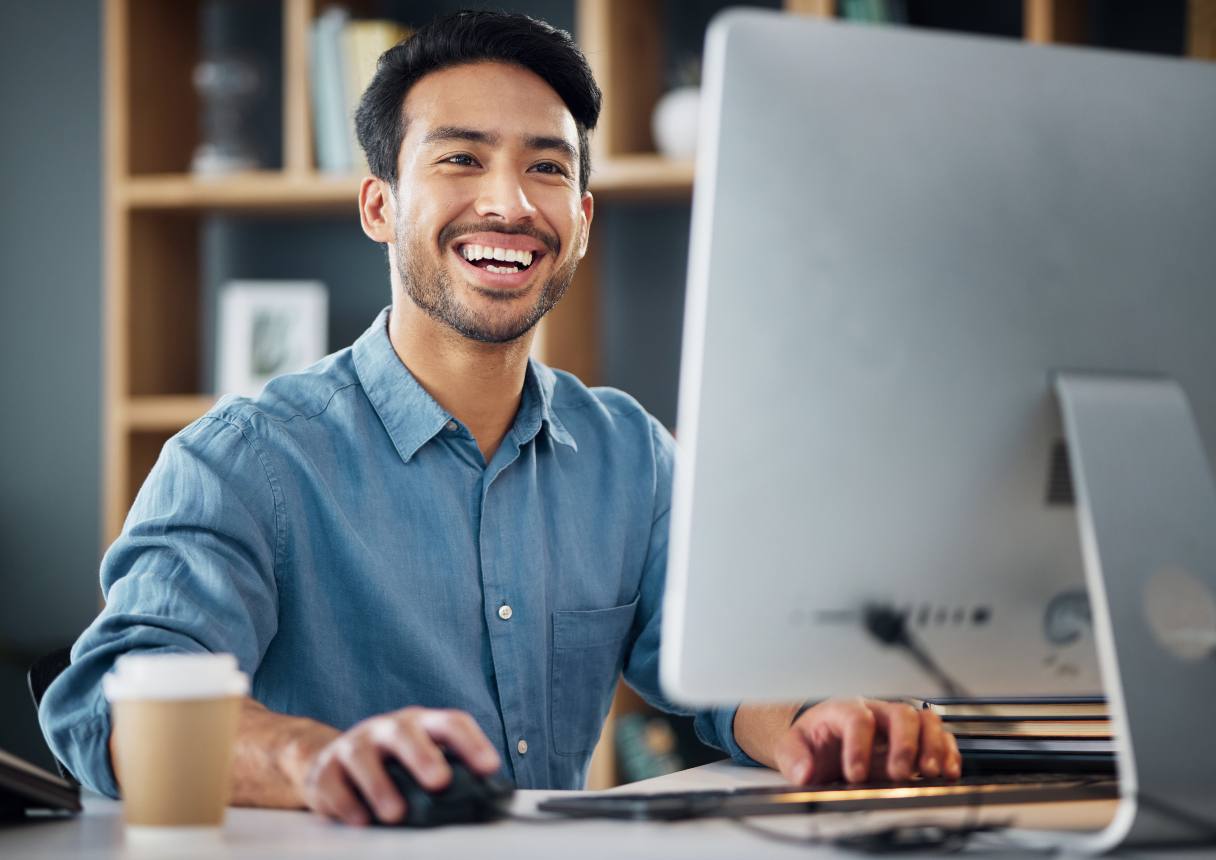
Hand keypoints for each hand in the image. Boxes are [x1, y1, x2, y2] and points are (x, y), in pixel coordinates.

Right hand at [293, 706, 501, 825]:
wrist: (330, 762)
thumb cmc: (390, 765)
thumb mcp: (419, 761)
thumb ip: (448, 774)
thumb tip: (485, 800)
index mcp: (419, 724)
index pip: (450, 723)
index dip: (472, 743)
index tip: (489, 767)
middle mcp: (386, 729)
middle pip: (404, 732)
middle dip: (423, 756)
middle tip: (440, 782)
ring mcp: (353, 746)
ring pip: (363, 757)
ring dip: (380, 785)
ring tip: (396, 813)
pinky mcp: (324, 770)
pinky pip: (332, 784)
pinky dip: (346, 804)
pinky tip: (360, 820)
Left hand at [772, 698, 960, 784]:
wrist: (822, 738)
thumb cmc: (813, 740)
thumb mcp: (792, 746)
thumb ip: (793, 758)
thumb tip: (804, 772)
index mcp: (843, 710)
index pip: (857, 718)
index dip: (859, 747)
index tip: (856, 774)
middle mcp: (875, 712)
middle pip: (899, 713)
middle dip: (903, 744)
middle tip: (898, 774)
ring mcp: (896, 725)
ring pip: (924, 720)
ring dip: (932, 745)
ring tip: (930, 772)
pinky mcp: (914, 740)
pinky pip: (939, 736)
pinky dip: (948, 752)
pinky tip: (948, 771)